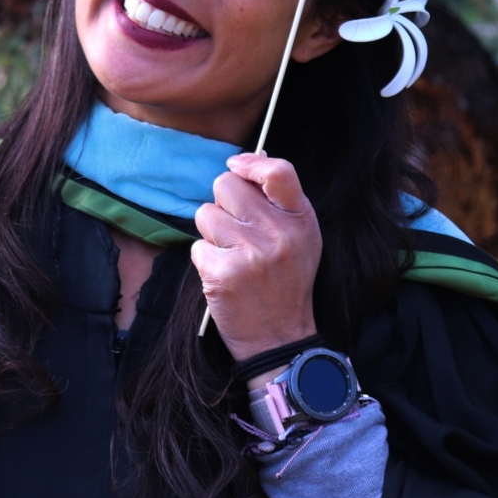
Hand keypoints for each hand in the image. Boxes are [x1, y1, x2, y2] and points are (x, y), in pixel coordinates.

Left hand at [192, 151, 320, 356]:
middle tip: (237, 232)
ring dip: (211, 234)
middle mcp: (278, 233)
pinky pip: (196, 247)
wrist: (279, 338)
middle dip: (224, 204)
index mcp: (300, 219)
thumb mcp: (301, 237)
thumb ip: (279, 200)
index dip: (249, 164)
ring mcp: (250, 254)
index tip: (237, 168)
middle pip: (226, 186)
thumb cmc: (286, 283)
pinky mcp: (223, 274)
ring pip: (205, 214)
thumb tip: (250, 159)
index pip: (277, 171)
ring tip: (232, 256)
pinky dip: (205, 261)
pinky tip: (224, 276)